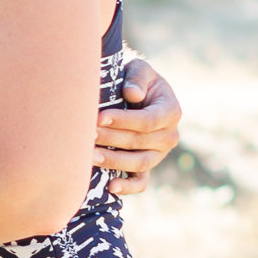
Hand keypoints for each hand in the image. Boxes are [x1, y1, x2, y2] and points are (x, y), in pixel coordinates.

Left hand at [96, 56, 181, 192]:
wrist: (134, 92)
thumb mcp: (139, 70)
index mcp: (170, 111)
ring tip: (91, 157)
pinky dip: (128, 186)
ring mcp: (159, 153)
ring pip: (140, 163)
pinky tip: (110, 187)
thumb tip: (133, 94)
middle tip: (87, 136)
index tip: (99, 117)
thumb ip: (137, 78)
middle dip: (112, 139)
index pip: (147, 120)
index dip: (123, 121)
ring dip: (115, 161)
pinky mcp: (147, 166)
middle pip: (139, 142)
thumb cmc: (134, 79)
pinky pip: (141, 181)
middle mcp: (169, 135)